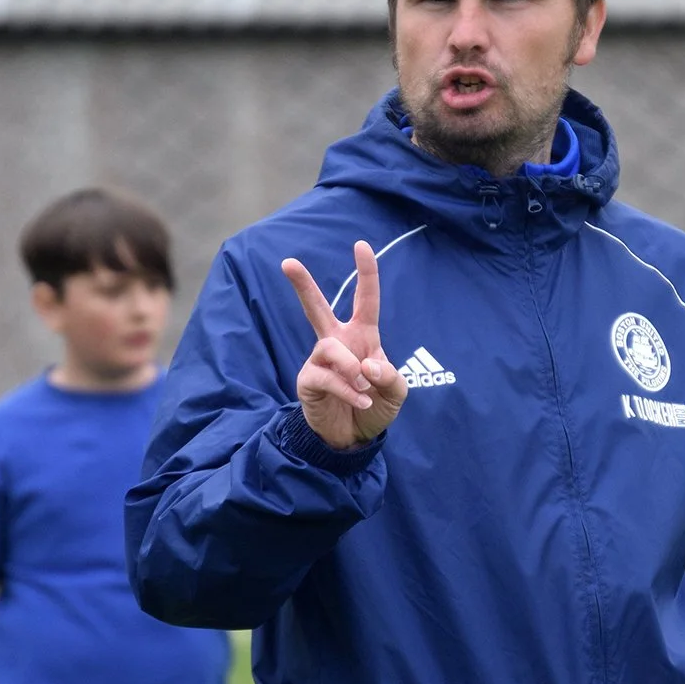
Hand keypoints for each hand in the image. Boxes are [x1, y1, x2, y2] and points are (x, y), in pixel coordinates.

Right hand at [282, 241, 406, 450]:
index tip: (361, 245)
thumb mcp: (396, 392)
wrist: (355, 438)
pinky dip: (347, 389)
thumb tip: (367, 364)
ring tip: (364, 387)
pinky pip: (326, 377)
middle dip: (302, 285)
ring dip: (350, 368)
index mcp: (362, 337)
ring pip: (328, 348)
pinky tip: (360, 399)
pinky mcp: (308, 381)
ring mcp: (320, 361)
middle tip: (288, 263)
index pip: (364, 300)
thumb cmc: (375, 406)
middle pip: (316, 308)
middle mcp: (338, 343)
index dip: (366, 273)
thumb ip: (391, 376)